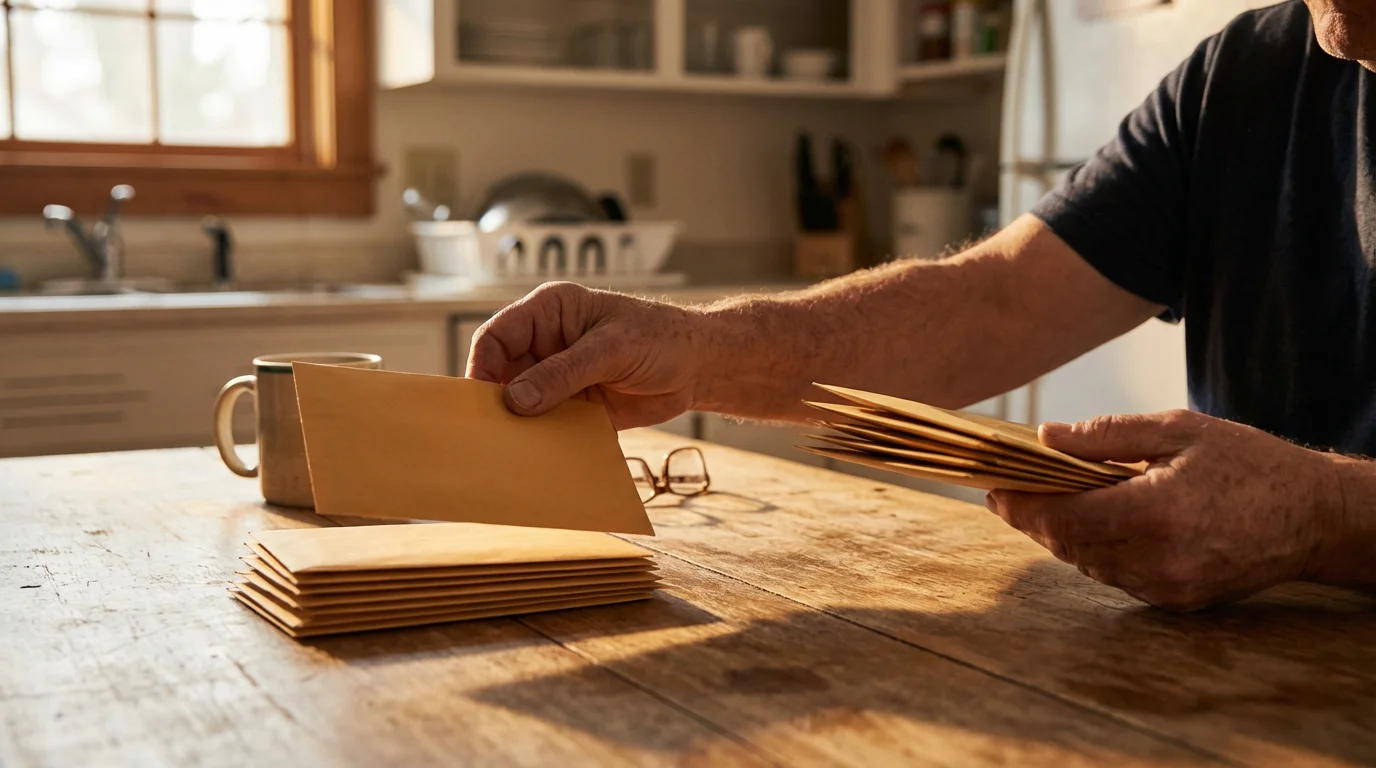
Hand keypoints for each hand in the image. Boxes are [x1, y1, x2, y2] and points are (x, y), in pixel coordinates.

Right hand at [466, 282, 702, 429]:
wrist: (699, 366)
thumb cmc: (660, 338)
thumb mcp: (612, 349)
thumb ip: (564, 373)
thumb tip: (515, 399)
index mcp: (548, 312)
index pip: (497, 336)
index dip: (482, 366)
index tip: (479, 399)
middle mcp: (547, 344)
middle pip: (502, 374)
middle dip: (497, 401)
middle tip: (492, 431)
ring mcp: (559, 377)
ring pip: (521, 403)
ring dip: (519, 425)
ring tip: (514, 448)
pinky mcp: (575, 407)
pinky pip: (548, 425)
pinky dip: (543, 440)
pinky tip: (542, 457)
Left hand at [986, 410, 1342, 610]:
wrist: (1315, 516)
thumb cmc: (1249, 464)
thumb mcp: (1178, 430)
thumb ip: (1107, 436)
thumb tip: (1047, 437)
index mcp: (1154, 513)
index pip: (1064, 518)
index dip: (1022, 506)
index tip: (994, 489)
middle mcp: (1158, 559)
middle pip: (1069, 546)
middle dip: (1036, 519)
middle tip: (1013, 492)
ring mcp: (1168, 587)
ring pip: (1089, 566)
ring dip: (1065, 537)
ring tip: (1051, 503)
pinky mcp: (1178, 602)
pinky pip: (1118, 578)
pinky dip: (1099, 553)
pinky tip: (1097, 525)